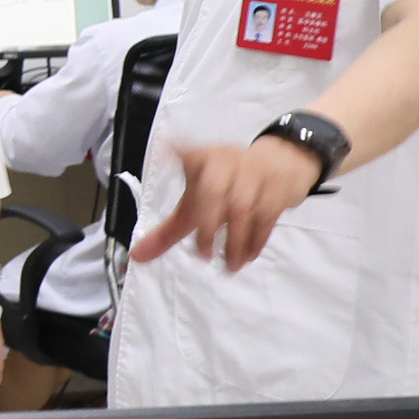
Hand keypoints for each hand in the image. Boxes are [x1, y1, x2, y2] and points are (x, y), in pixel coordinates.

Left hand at [130, 138, 322, 272]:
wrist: (280, 164)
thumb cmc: (228, 184)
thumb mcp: (197, 202)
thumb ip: (168, 231)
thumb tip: (137, 257)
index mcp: (202, 159)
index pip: (187, 154)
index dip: (176, 151)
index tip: (163, 151)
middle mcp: (225, 162)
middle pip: (213, 189)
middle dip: (207, 222)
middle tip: (203, 255)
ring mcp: (253, 173)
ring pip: (242, 207)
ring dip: (235, 241)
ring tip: (229, 267)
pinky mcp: (277, 189)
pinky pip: (267, 216)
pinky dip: (256, 239)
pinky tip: (247, 257)